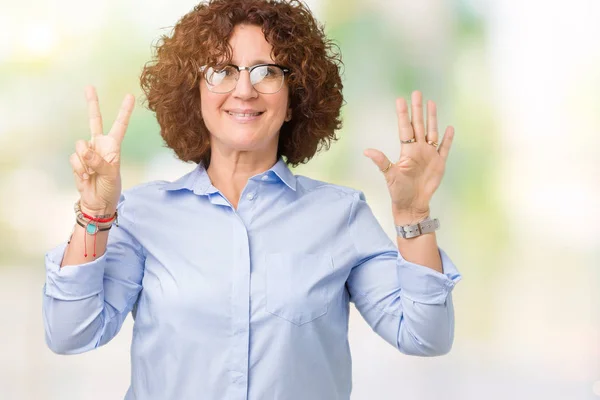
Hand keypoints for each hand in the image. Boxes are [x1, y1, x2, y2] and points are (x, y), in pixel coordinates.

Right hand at [69, 86, 134, 214]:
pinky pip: (74, 159)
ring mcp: (87, 151)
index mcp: (113, 146)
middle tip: (89, 87)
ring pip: (80, 146)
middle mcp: (100, 145)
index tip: (129, 96)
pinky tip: (85, 177)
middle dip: (92, 103)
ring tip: (92, 174)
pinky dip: (79, 169)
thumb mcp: (110, 175)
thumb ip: (98, 161)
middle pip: (94, 120)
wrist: (97, 202)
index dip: (124, 111)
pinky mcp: (77, 160)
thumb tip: (84, 149)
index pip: (119, 125)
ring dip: (86, 162)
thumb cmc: (110, 188)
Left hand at [364, 90, 453, 220]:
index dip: (403, 114)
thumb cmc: (398, 191)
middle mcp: (418, 149)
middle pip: (419, 125)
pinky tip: (449, 127)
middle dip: (418, 109)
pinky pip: (444, 148)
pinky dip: (447, 139)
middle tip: (417, 93)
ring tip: (432, 103)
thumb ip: (381, 161)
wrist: (412, 205)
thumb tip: (366, 151)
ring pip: (432, 132)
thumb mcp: (389, 175)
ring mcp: (430, 155)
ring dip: (432, 119)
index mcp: (407, 151)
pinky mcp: (439, 163)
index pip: (405, 128)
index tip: (401, 100)